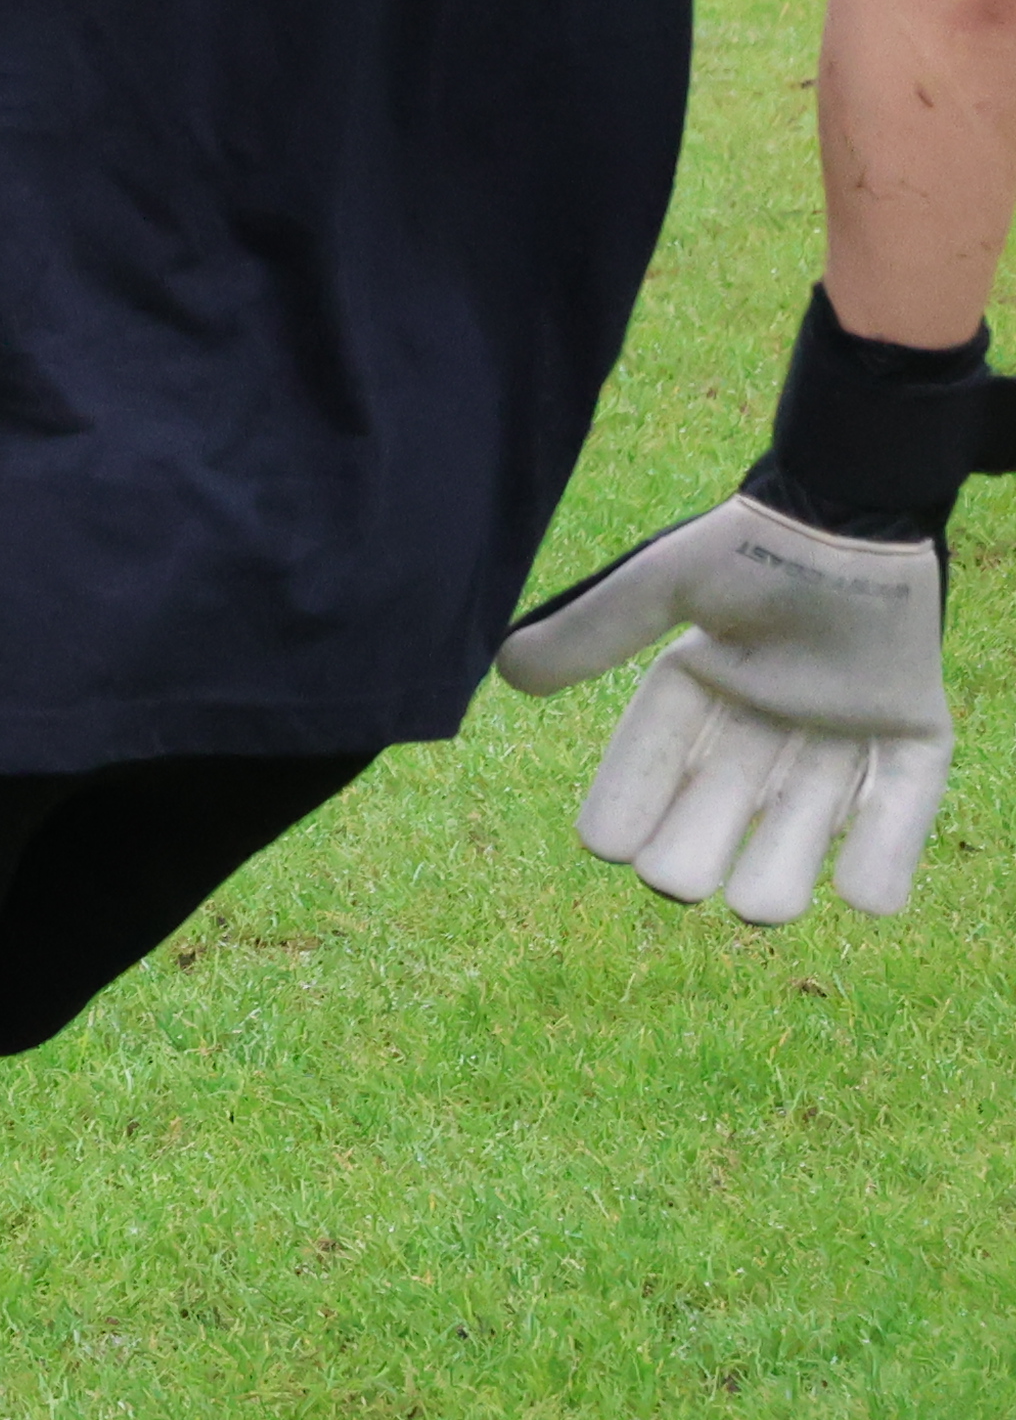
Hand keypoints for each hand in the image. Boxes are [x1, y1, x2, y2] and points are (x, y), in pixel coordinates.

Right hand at [492, 495, 950, 923]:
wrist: (860, 511)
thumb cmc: (756, 541)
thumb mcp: (664, 581)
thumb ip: (596, 628)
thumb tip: (507, 671)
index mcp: (703, 688)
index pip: (657, 760)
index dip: (631, 802)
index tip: (608, 845)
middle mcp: (768, 722)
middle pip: (728, 805)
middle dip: (700, 848)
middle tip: (677, 882)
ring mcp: (843, 729)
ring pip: (810, 818)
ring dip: (785, 866)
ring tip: (763, 909)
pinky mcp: (912, 730)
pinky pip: (903, 800)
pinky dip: (889, 852)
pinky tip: (868, 901)